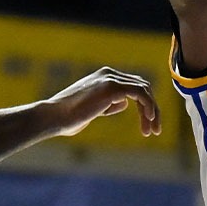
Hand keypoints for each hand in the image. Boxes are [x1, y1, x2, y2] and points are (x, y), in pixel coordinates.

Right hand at [43, 67, 161, 138]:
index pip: (134, 87)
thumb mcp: (93, 109)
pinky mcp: (111, 87)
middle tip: (154, 131)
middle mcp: (108, 73)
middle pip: (142, 88)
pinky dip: (148, 106)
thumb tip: (122, 104)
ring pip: (144, 91)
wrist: (52, 117)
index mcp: (104, 76)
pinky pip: (140, 93)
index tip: (148, 126)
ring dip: (152, 112)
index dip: (144, 106)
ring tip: (152, 131)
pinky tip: (148, 119)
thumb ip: (107, 104)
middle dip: (151, 110)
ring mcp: (110, 78)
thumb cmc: (67, 118)